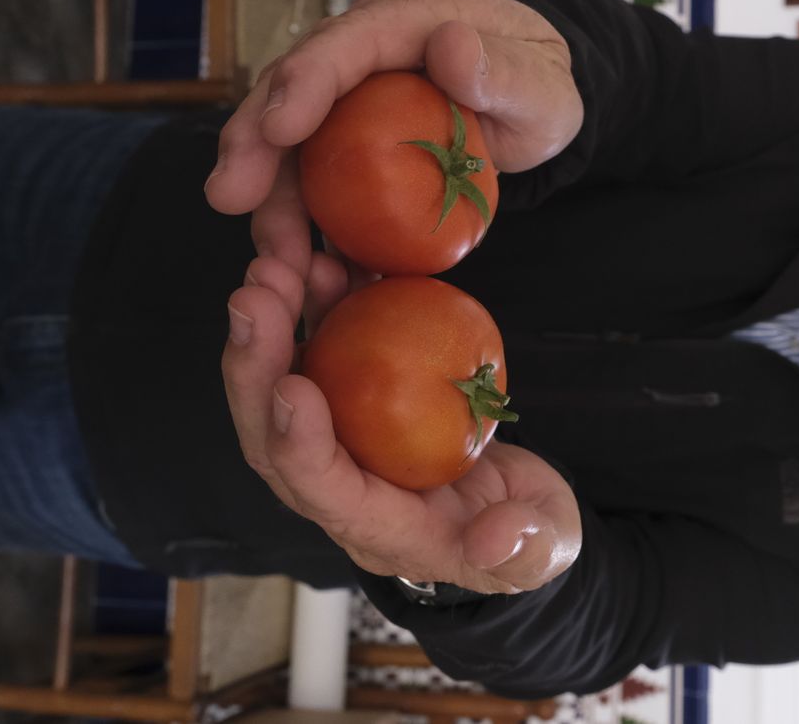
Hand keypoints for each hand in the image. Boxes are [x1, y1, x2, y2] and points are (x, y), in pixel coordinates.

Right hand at [204, 0, 583, 281]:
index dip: (307, 80)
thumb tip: (448, 45)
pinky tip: (306, 274)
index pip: (349, 40)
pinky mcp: (343, 139)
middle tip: (230, 196)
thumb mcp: (545, 88)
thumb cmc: (543, 91)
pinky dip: (304, 227)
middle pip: (293, 88)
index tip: (278, 127)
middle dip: (255, 142)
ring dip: (272, 200)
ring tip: (272, 260)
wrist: (534, 110)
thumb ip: (506, 73)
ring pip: (289, 142)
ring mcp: (348, 95)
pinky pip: (312, 182)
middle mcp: (365, 48)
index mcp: (414, 17)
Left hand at [223, 253, 581, 593]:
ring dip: (274, 318)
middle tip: (256, 297)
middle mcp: (341, 483)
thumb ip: (524, 548)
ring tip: (277, 256)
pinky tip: (321, 249)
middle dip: (257, 366)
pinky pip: (323, 342)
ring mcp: (342, 436)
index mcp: (380, 527)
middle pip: (274, 432)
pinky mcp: (355, 397)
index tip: (295, 388)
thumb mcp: (543, 547)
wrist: (518, 510)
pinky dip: (315, 296)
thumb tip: (497, 539)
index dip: (302, 447)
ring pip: (285, 377)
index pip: (324, 493)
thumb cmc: (528, 531)